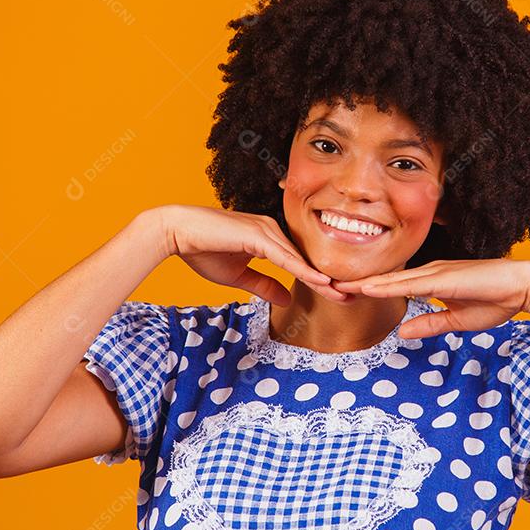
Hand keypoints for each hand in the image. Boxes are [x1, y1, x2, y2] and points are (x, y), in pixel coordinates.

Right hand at [157, 205, 346, 305]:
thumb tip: (287, 299)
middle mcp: (273, 231)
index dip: (318, 280)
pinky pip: (285, 257)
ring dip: (321, 278)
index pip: (299, 263)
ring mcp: (267, 230)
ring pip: (300, 259)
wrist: (177, 233)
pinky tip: (320, 282)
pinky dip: (303, 270)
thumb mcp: (238, 276)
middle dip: (328, 280)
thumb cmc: (203, 251)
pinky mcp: (258, 234)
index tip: (337, 295)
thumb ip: (264, 286)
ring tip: (343, 294)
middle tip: (352, 296)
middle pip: (305, 260)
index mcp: (269, 239)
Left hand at [331, 259, 529, 338]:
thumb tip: (403, 332)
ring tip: (338, 287)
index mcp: (432, 281)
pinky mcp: (444, 278)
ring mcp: (436, 273)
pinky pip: (410, 283)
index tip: (344, 294)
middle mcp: (429, 272)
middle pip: (386, 280)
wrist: (523, 286)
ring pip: (392, 280)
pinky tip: (369, 288)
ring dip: (365, 284)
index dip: (369, 289)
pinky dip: (387, 285)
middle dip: (357, 284)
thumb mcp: (456, 320)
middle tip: (328, 287)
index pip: (394, 286)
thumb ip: (430, 324)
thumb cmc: (496, 300)